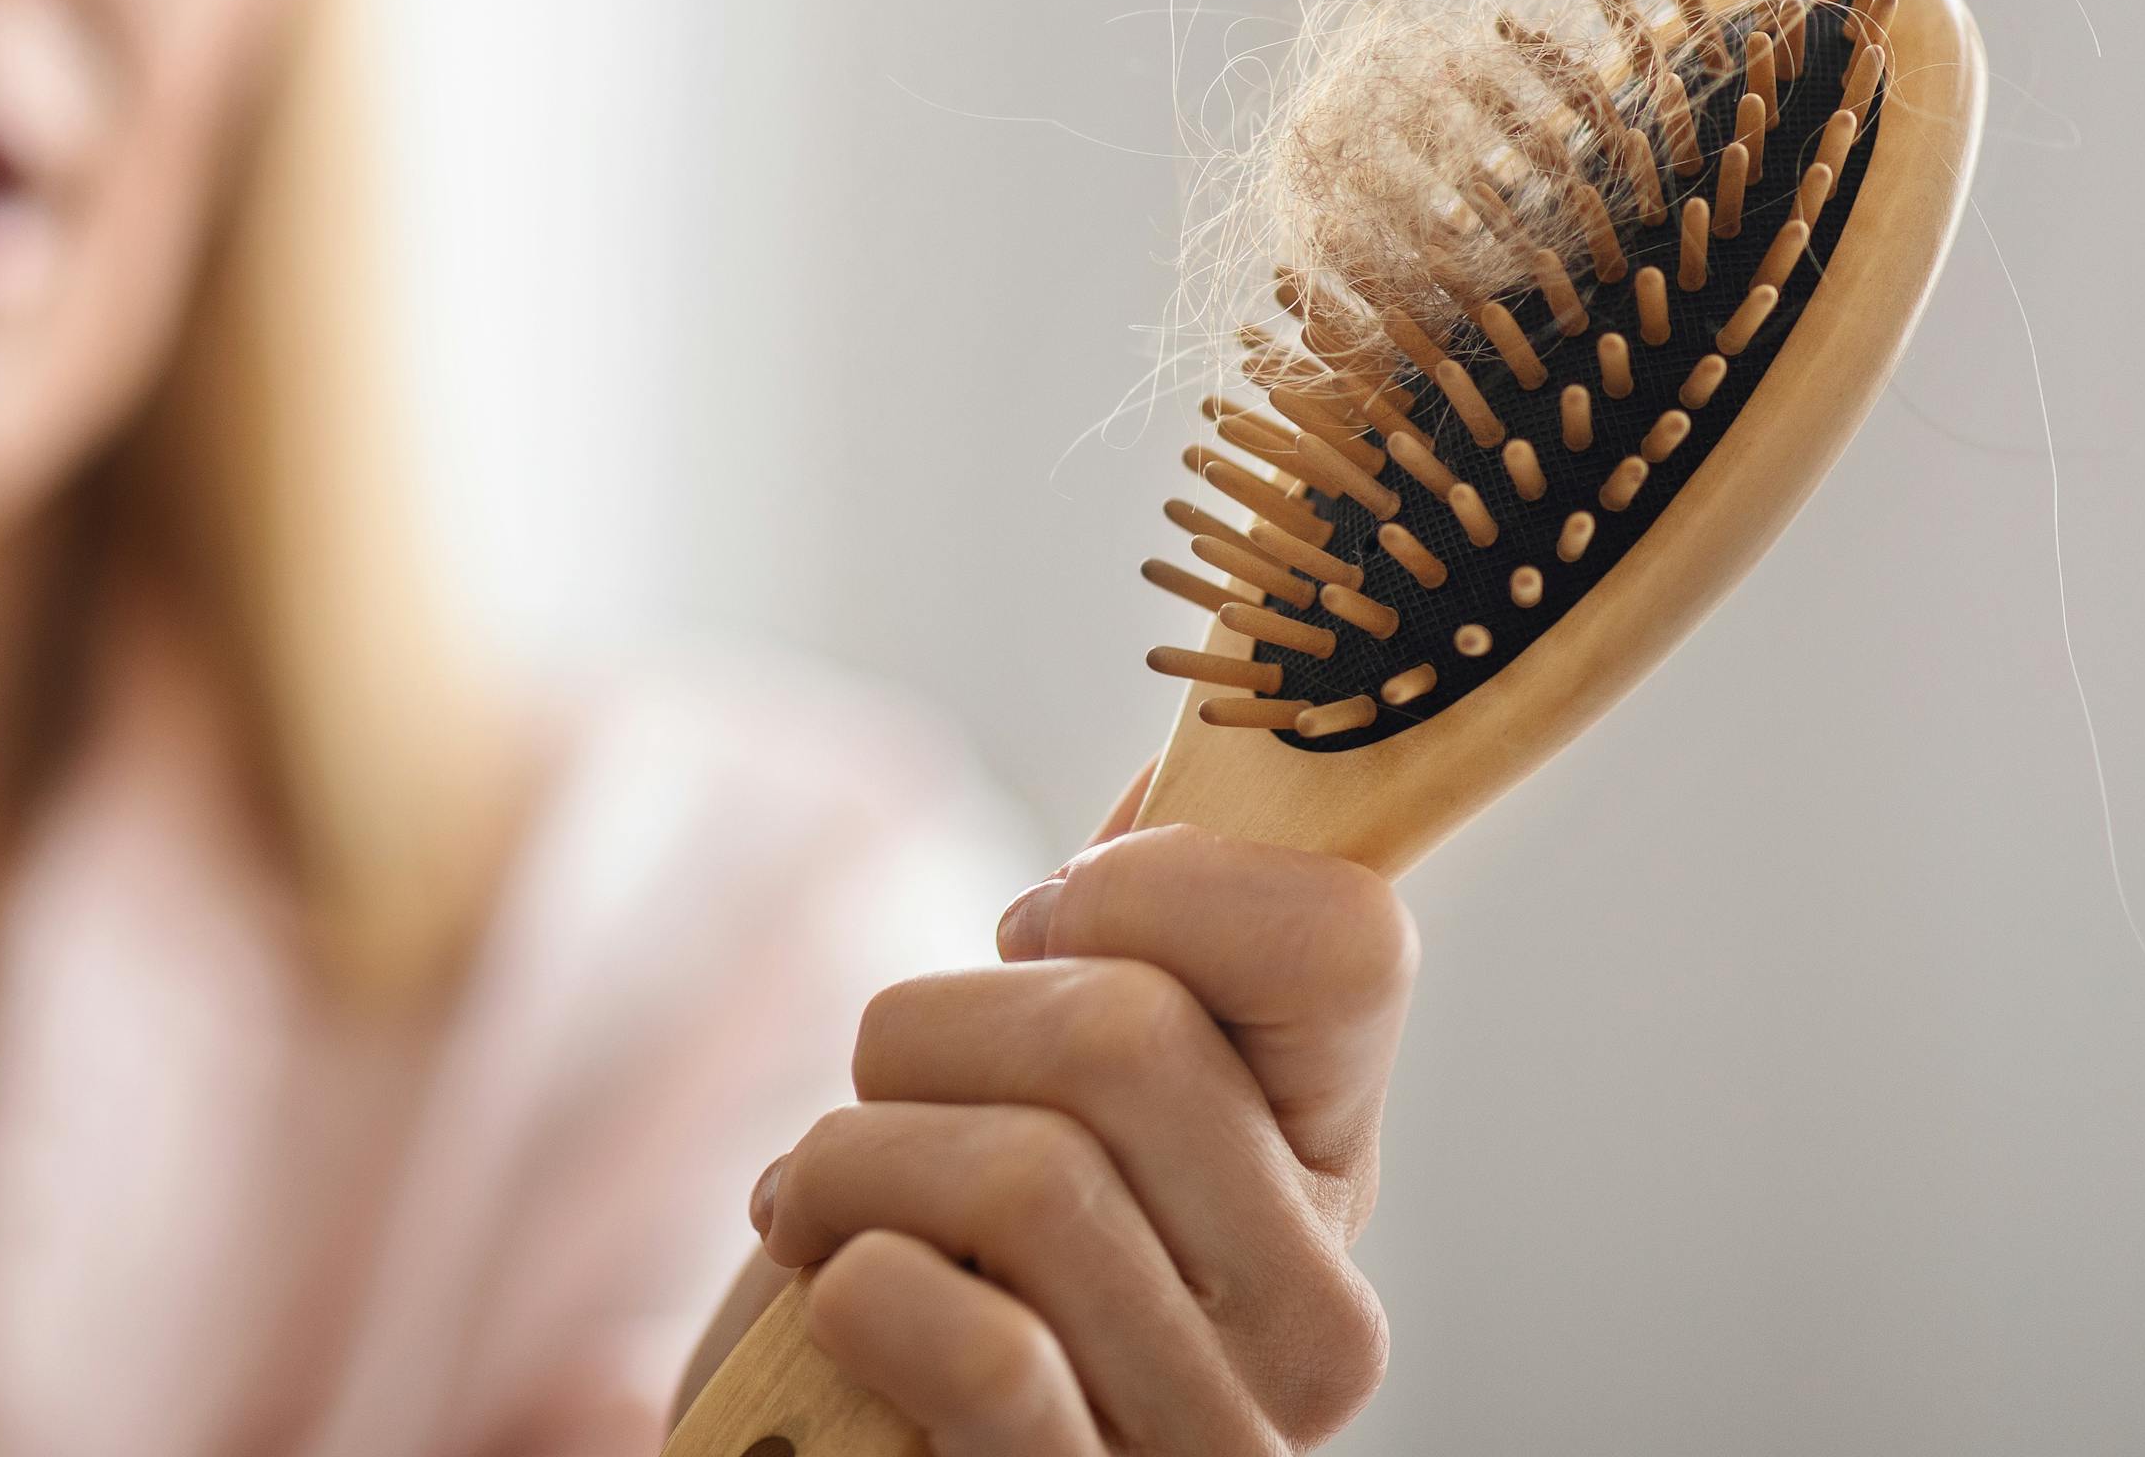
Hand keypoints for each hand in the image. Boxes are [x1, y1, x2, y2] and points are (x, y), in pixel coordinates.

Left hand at [735, 787, 1415, 1450]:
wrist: (801, 1444)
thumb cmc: (903, 1245)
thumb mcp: (1006, 1063)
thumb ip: (1118, 927)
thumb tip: (1192, 756)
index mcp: (1326, 1169)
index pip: (1343, 942)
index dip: (1139, 892)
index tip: (1033, 947)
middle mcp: (1320, 1324)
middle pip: (1131, 1033)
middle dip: (931, 1032)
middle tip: (890, 1110)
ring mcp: (1220, 1442)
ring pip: (1030, 1174)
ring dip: (856, 1162)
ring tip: (836, 1215)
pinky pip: (985, 1346)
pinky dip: (858, 1284)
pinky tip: (840, 1305)